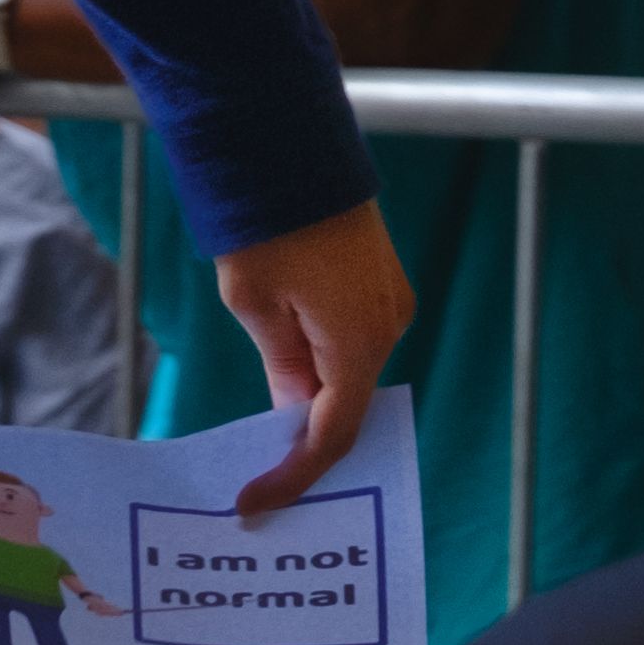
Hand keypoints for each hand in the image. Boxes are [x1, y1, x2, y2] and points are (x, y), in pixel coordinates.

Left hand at [213, 198, 415, 504]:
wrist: (291, 140)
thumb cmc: (265, 221)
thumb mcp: (253, 303)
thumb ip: (280, 365)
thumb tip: (295, 412)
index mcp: (357, 342)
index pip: (332, 433)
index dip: (296, 475)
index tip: (256, 503)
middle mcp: (388, 325)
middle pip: (346, 403)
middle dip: (304, 439)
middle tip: (258, 476)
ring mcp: (390, 299)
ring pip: (349, 369)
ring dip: (312, 395)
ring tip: (264, 429)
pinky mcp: (379, 279)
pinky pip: (352, 338)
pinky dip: (324, 362)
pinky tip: (288, 375)